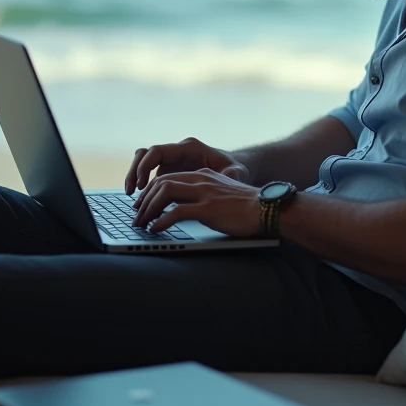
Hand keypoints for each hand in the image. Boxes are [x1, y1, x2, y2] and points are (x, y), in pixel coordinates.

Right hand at [124, 136, 248, 194]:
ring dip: (134, 178)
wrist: (234, 171)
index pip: (158, 151)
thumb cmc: (235, 169)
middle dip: (134, 172)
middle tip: (131, 192)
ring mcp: (172, 163)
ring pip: (143, 163)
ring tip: (133, 200)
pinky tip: (144, 204)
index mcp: (189, 148)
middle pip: (145, 155)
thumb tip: (229, 175)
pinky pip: (150, 177)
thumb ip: (233, 173)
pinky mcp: (170, 174)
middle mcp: (177, 153)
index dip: (145, 166)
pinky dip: (144, 189)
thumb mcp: (237, 172)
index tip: (141, 185)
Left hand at [131, 169, 261, 237]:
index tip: (143, 205)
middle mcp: (202, 180)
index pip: (169, 177)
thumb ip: (207, 197)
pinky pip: (176, 212)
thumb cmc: (250, 207)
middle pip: (162, 182)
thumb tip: (188, 210)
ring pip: (165, 192)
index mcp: (204, 175)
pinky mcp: (208, 208)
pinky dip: (161, 221)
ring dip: (148, 209)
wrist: (269, 208)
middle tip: (136, 216)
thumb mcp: (224, 195)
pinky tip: (155, 230)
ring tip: (141, 224)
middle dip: (145, 199)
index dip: (152, 191)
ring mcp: (204, 193)